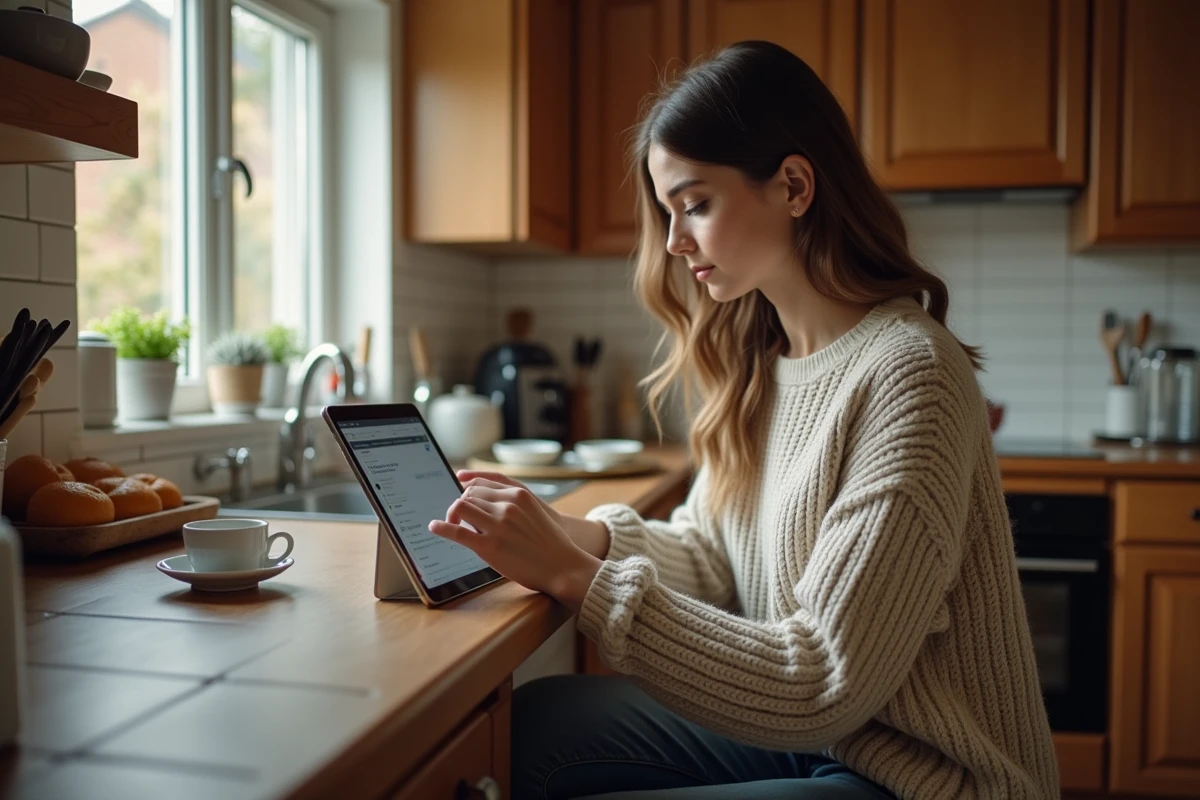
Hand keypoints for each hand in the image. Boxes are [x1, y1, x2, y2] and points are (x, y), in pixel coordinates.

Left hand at [429, 479, 601, 612]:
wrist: (563, 566)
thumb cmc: (550, 543)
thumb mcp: (535, 512)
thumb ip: (514, 503)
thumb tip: (488, 502)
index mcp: (519, 494)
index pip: (482, 482)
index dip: (468, 488)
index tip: (461, 494)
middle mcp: (507, 505)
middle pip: (470, 493)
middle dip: (461, 503)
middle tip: (459, 517)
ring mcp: (498, 525)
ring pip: (461, 506)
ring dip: (452, 514)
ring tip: (452, 523)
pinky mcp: (489, 546)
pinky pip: (458, 532)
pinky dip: (442, 527)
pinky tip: (434, 527)